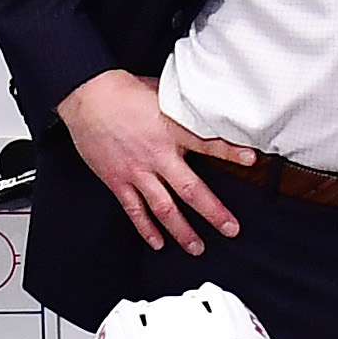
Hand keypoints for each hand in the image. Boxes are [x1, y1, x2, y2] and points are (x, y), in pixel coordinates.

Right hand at [58, 69, 252, 253]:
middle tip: (230, 229)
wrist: (87, 96)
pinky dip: (146, 228)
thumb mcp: (162, 92)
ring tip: (197, 247)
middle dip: (213, 212)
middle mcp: (156, 155)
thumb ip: (183, 107)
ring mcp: (137, 171)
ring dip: (182, 230)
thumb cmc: (123, 91)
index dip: (230, 151)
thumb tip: (204, 107)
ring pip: (164, 208)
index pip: (206, 142)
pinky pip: (134, 210)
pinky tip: (157, 242)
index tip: (250, 159)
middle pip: (190, 190)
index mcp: (170, 130)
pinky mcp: (118, 180)